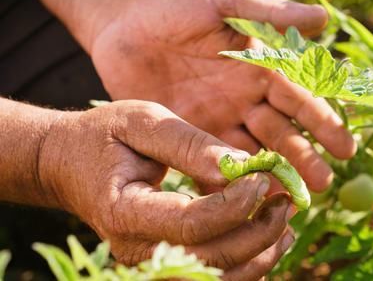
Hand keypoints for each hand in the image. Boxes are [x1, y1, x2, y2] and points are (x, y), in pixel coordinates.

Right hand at [38, 100, 294, 279]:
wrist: (70, 165)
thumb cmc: (105, 137)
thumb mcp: (142, 122)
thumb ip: (189, 144)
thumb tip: (241, 166)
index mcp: (125, 212)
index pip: (191, 224)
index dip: (235, 206)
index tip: (263, 179)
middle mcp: (135, 251)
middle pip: (212, 260)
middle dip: (259, 233)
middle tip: (286, 200)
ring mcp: (150, 265)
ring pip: (218, 279)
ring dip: (261, 255)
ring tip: (286, 220)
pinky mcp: (164, 265)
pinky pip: (213, 277)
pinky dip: (248, 264)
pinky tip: (270, 238)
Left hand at [88, 0, 356, 191]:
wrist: (118, 17)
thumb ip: (268, 12)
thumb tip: (325, 17)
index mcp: (259, 66)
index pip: (299, 98)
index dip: (323, 121)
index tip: (346, 146)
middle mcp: (244, 98)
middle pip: (281, 133)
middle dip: (304, 157)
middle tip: (324, 184)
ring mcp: (216, 119)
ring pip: (252, 153)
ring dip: (272, 176)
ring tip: (292, 202)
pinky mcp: (185, 135)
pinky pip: (210, 164)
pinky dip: (226, 184)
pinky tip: (240, 205)